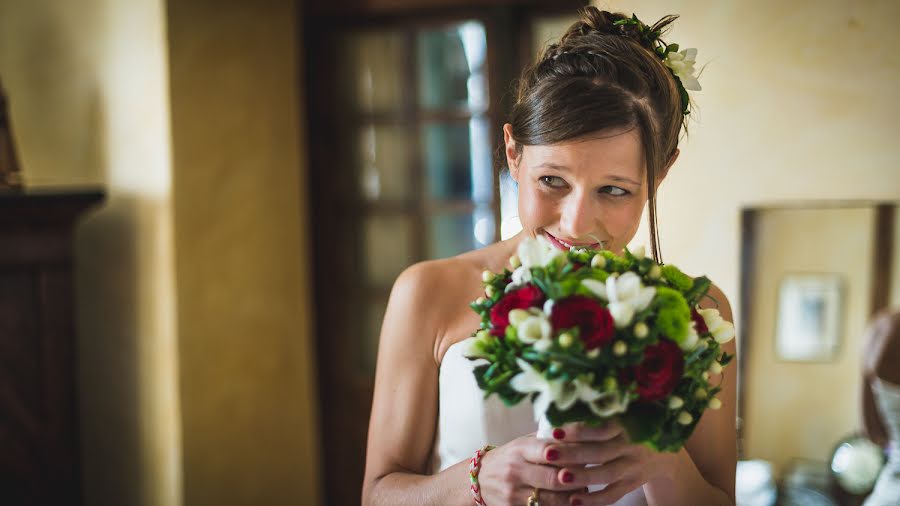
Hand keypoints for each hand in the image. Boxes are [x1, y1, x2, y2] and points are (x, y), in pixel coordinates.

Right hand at [477, 433, 584, 505]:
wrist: (479, 479)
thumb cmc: (510, 458)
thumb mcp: (524, 444)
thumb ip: (549, 441)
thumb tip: (583, 437)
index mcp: (520, 449)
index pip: (548, 449)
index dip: (571, 454)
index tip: (588, 456)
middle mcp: (515, 470)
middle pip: (554, 478)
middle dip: (577, 480)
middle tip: (592, 477)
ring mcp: (514, 493)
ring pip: (552, 500)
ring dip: (573, 498)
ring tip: (585, 492)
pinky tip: (572, 503)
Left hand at [544, 422, 677, 504]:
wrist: (664, 448)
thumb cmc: (630, 426)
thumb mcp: (621, 415)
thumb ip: (597, 414)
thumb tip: (558, 412)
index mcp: (627, 423)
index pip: (602, 427)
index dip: (578, 430)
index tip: (555, 431)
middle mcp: (633, 445)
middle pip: (601, 451)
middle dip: (574, 454)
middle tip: (550, 454)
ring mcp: (634, 466)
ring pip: (607, 474)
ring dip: (583, 477)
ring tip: (560, 478)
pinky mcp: (633, 483)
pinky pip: (613, 494)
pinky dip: (594, 499)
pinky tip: (573, 500)